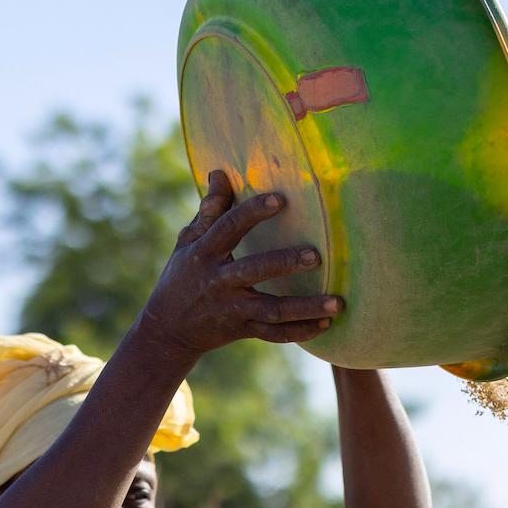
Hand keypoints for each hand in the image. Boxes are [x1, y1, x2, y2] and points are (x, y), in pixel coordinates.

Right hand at [134, 169, 341, 360]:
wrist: (169, 328)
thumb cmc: (184, 274)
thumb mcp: (188, 241)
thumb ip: (209, 210)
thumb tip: (220, 173)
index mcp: (206, 253)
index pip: (229, 227)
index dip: (252, 212)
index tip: (280, 199)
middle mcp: (219, 281)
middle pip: (254, 270)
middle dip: (285, 263)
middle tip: (317, 255)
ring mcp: (232, 308)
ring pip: (272, 310)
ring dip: (306, 308)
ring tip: (337, 304)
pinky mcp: (242, 330)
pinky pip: (274, 334)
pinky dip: (300, 332)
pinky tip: (326, 325)